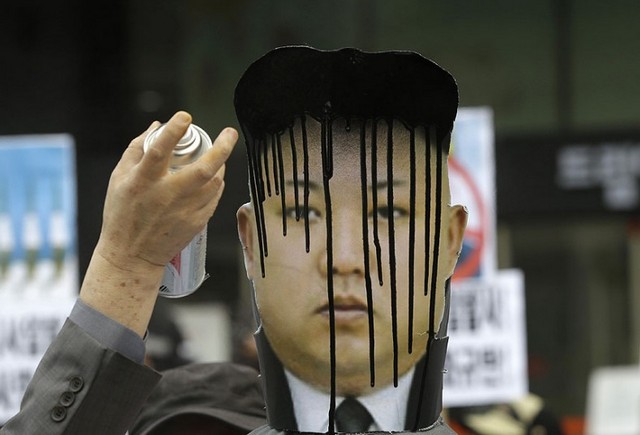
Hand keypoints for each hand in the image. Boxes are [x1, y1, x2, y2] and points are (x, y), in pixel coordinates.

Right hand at [80, 111, 237, 334]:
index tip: (185, 117)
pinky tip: (214, 178)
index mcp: (143, 182)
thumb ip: (136, 149)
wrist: (131, 255)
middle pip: (203, 169)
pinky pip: (214, 198)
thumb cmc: (122, 214)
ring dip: (221, 165)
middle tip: (229, 133)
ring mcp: (185, 211)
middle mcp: (167, 195)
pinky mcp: (196, 223)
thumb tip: (157, 126)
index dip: (175, 131)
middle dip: (221, 148)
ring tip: (220, 155)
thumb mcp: (118, 178)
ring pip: (214, 183)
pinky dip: (217, 185)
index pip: (160, 150)